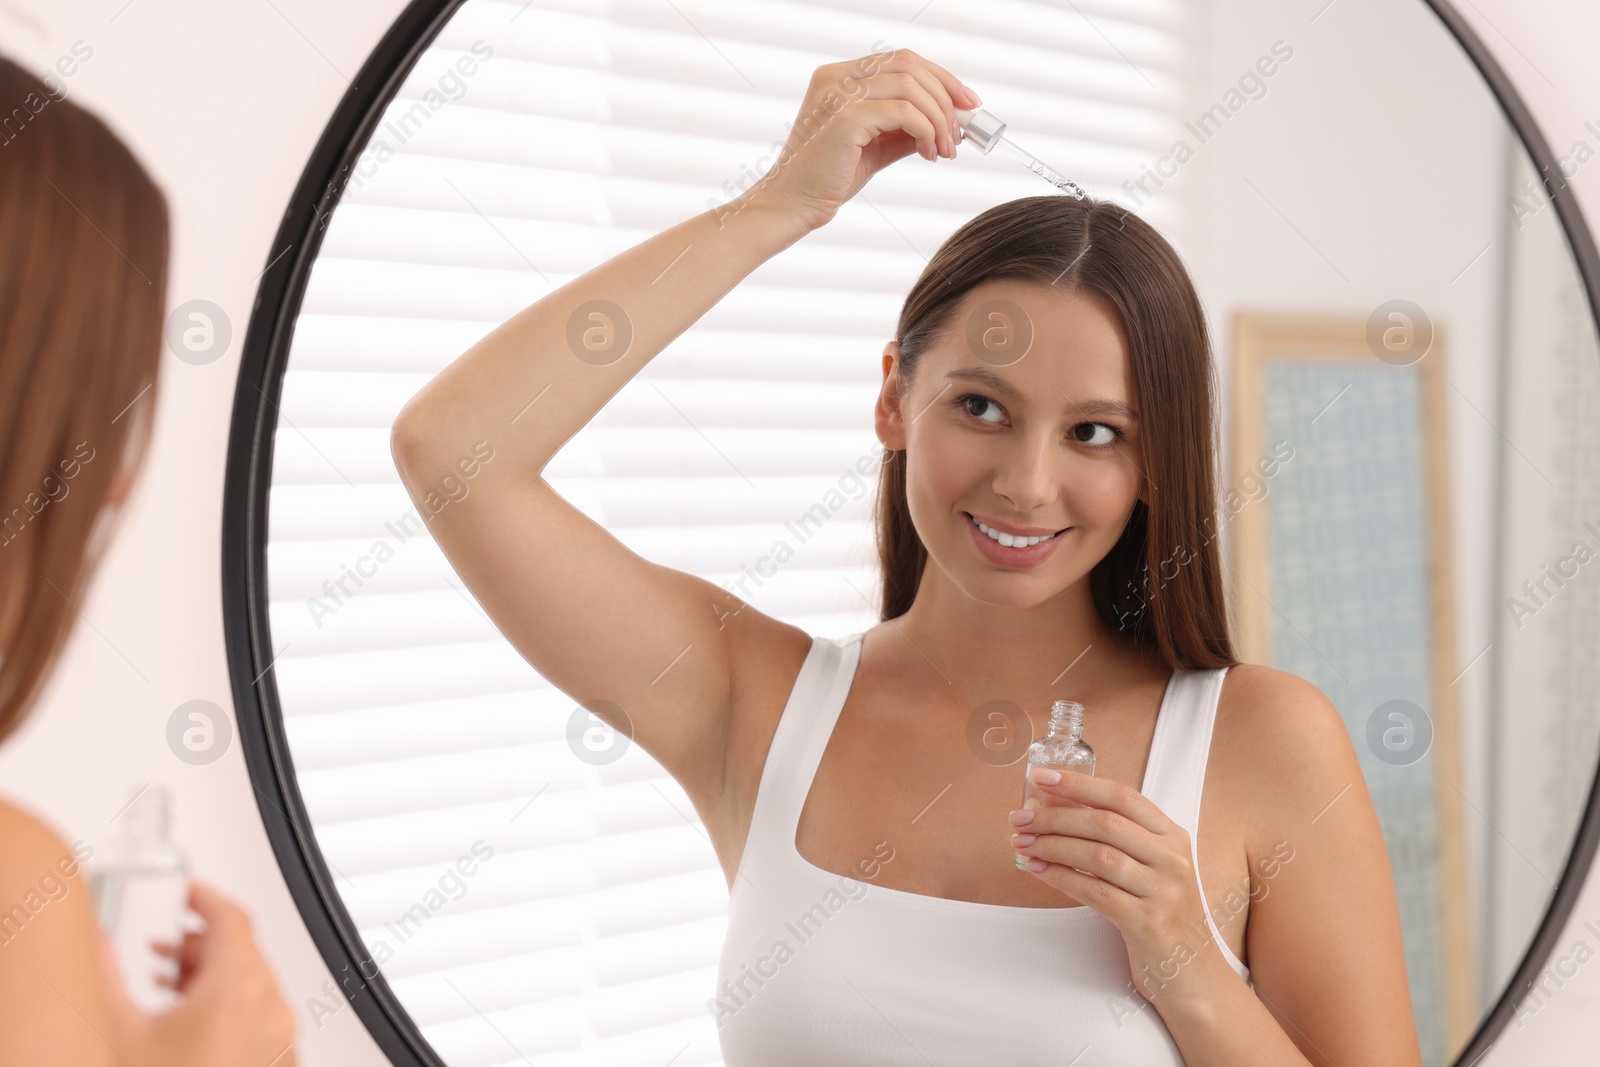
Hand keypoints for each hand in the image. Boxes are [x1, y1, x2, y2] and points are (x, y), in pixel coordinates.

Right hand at [105, 879, 298, 1066]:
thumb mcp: (121, 1035)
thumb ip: (107, 978)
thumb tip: (97, 942)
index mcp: (238, 993)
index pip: (232, 917)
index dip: (203, 897)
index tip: (184, 890)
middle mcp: (272, 1012)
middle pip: (242, 950)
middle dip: (198, 943)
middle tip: (161, 947)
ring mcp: (282, 1041)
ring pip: (254, 983)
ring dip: (212, 975)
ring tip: (169, 987)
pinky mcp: (281, 1061)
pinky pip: (263, 1015)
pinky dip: (231, 1006)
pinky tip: (193, 1023)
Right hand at [743, 47, 980, 230]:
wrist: (794, 204)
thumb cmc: (830, 178)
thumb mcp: (877, 146)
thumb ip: (908, 128)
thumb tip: (951, 122)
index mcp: (840, 77)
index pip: (902, 60)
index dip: (941, 78)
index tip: (967, 103)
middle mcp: (837, 77)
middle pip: (911, 66)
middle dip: (946, 97)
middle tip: (960, 133)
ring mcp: (838, 94)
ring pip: (911, 87)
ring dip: (938, 119)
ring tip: (943, 150)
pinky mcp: (845, 117)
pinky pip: (904, 112)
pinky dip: (926, 131)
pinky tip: (928, 154)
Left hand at [1008, 766, 1236, 1008]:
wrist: (1192, 972)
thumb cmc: (1162, 912)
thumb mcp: (1150, 866)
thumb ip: (1115, 837)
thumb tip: (1055, 807)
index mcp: (1172, 836)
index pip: (1122, 797)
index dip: (1079, 784)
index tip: (1041, 778)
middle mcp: (1172, 859)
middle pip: (1105, 823)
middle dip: (1054, 816)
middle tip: (1020, 817)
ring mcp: (1163, 891)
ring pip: (1097, 856)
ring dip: (1052, 846)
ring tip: (1024, 843)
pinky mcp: (1148, 923)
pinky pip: (1095, 892)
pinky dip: (1061, 878)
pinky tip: (1040, 870)